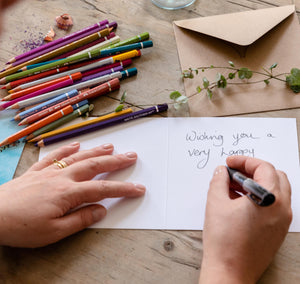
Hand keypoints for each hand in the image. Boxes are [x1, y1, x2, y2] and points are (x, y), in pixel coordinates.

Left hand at [0, 142, 144, 247]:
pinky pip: (55, 156)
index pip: (103, 190)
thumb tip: (101, 210)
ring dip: (96, 151)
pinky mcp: (37, 171)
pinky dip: (67, 149)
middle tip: (131, 155)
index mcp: (68, 194)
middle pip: (94, 166)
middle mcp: (61, 178)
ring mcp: (49, 172)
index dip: (123, 189)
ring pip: (78, 157)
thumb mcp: (54, 232)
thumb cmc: (21, 226)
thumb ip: (80, 220)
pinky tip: (76, 144)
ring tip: (111, 146)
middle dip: (115, 161)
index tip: (138, 188)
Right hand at [199, 156, 291, 283]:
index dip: (245, 161)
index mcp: (270, 198)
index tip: (230, 162)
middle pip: (275, 176)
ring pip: (276, 191)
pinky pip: (274, 205)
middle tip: (234, 172)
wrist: (229, 271)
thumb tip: (222, 171)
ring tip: (233, 186)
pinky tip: (239, 201)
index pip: (264, 167)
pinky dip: (260, 196)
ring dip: (257, 182)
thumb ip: (219, 180)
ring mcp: (282, 221)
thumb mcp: (216, 202)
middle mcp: (282, 209)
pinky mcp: (278, 231)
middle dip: (253, 170)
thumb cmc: (223, 240)